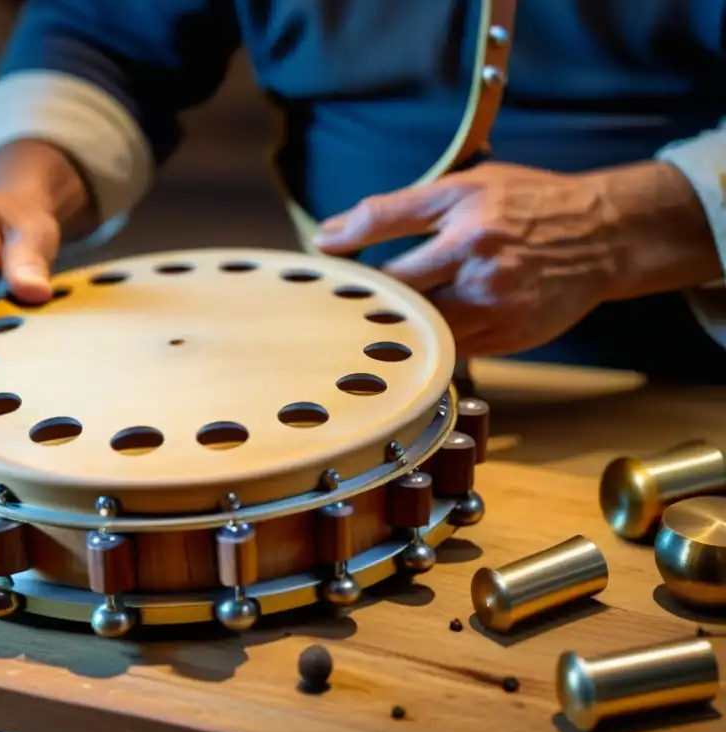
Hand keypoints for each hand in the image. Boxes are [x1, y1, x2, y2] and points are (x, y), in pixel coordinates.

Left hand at [312, 162, 620, 356]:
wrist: (603, 235)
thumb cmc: (526, 203)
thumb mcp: (463, 186)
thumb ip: (393, 210)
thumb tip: (326, 235)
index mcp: (467, 225)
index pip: (384, 244)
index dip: (347, 259)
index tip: (323, 267)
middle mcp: (481, 268)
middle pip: (399, 297)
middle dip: (368, 299)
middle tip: (342, 301)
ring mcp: (497, 310)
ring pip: (421, 331)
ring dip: (394, 326)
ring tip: (376, 318)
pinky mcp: (508, 339)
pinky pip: (449, 350)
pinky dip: (428, 342)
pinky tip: (416, 332)